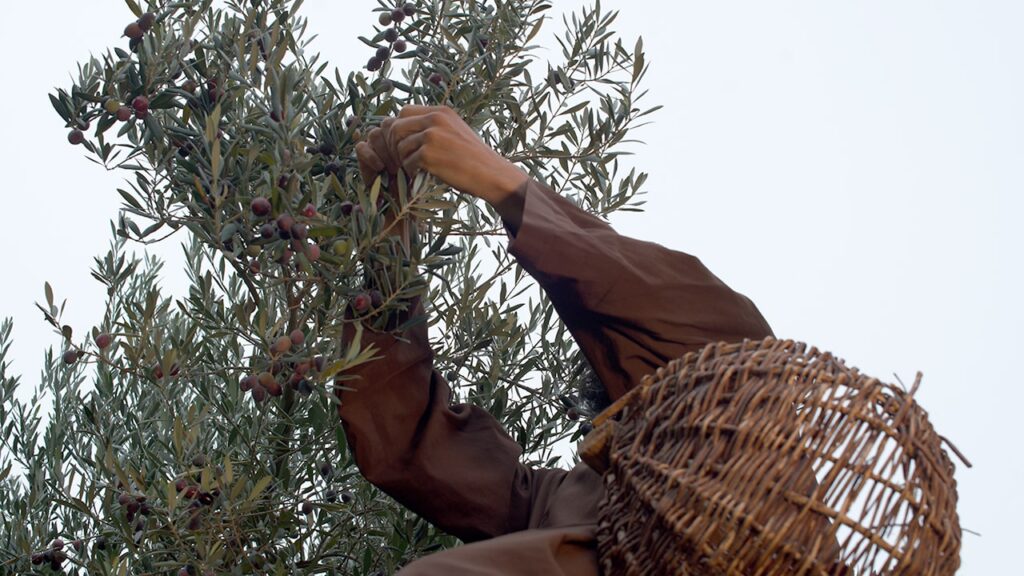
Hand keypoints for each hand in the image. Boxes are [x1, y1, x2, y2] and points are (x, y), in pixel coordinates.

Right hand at [354, 124, 413, 250]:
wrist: (402, 220)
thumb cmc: (418, 200)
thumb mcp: (425, 176)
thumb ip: (424, 155)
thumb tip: (431, 131)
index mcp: (408, 146)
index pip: (403, 125)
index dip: (408, 135)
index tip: (416, 152)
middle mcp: (392, 147)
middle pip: (389, 127)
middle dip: (397, 143)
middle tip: (404, 163)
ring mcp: (377, 152)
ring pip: (375, 134)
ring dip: (385, 150)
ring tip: (394, 169)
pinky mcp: (363, 162)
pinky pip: (361, 147)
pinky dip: (369, 154)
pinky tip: (380, 168)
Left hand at [383, 105, 526, 205]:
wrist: (491, 173)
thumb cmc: (473, 157)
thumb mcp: (455, 130)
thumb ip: (434, 126)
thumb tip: (405, 128)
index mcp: (441, 112)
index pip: (404, 112)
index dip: (399, 128)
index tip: (404, 143)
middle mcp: (434, 120)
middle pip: (396, 127)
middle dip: (395, 145)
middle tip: (402, 160)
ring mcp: (431, 137)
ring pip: (400, 147)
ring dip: (404, 161)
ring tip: (417, 169)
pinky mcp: (428, 155)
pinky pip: (407, 163)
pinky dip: (412, 172)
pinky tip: (423, 176)